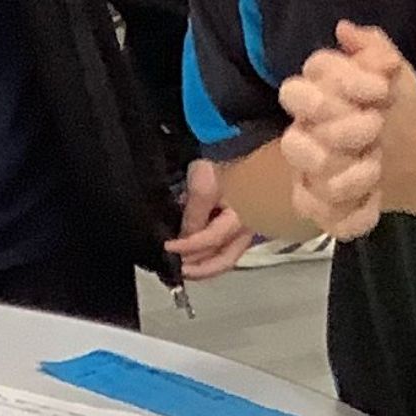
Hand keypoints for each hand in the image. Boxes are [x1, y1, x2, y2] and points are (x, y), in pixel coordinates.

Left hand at [163, 156, 250, 281]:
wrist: (240, 143)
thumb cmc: (226, 159)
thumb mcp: (203, 186)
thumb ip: (194, 216)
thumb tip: (185, 239)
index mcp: (242, 217)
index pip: (211, 240)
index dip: (188, 248)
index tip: (168, 247)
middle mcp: (247, 227)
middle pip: (224, 259)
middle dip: (199, 269)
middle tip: (178, 271)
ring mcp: (245, 228)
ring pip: (226, 257)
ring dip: (204, 265)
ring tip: (184, 265)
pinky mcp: (240, 225)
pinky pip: (225, 247)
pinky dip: (209, 253)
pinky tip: (194, 252)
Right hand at [283, 21, 415, 242]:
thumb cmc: (402, 109)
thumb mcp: (396, 72)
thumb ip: (372, 48)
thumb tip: (344, 29)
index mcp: (312, 101)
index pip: (297, 90)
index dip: (340, 88)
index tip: (381, 89)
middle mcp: (301, 137)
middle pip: (294, 142)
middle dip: (342, 135)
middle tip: (376, 129)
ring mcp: (308, 176)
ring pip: (310, 181)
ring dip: (350, 176)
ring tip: (378, 169)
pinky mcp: (322, 210)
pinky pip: (322, 216)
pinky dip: (352, 214)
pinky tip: (375, 202)